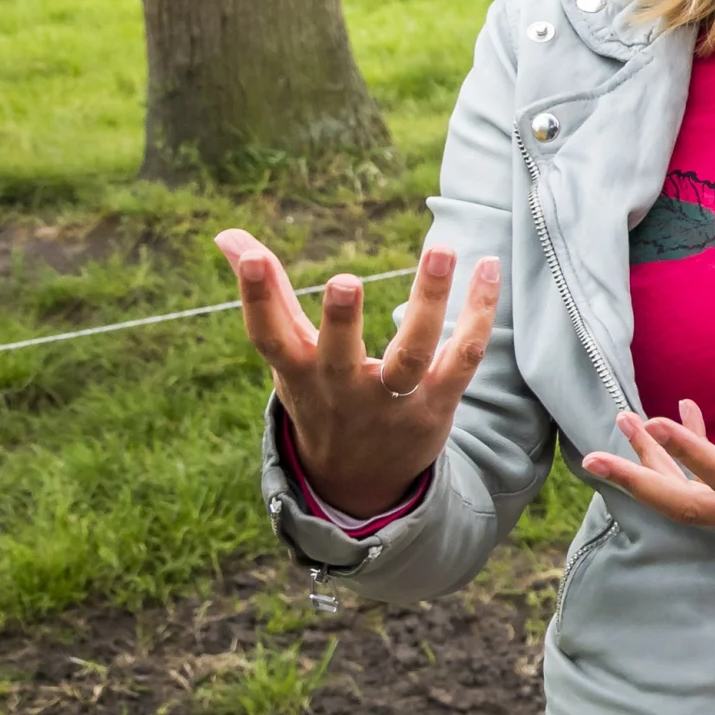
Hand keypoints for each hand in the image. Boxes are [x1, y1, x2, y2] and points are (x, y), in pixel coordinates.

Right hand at [225, 232, 500, 516]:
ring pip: (411, 356)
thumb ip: (266, 293)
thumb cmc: (319, 396)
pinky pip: (462, 357)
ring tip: (439, 249)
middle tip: (345, 280)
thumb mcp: (287, 353)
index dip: (256, 298)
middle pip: (339, 356)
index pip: (269, 336)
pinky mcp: (437, 405)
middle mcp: (342, 389)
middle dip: (340, 321)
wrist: (360, 480)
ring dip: (428, 302)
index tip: (251, 258)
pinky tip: (489, 268)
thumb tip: (225, 233)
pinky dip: (479, 314)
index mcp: (298, 371)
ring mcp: (392, 401)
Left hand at [582, 323, 714, 570]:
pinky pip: (702, 493)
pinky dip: (684, 461)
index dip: (691, 451)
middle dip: (636, 480)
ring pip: (686, 501)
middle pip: (683, 506)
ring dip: (649, 467)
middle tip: (592, 457)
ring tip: (621, 423)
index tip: (656, 422)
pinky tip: (677, 420)